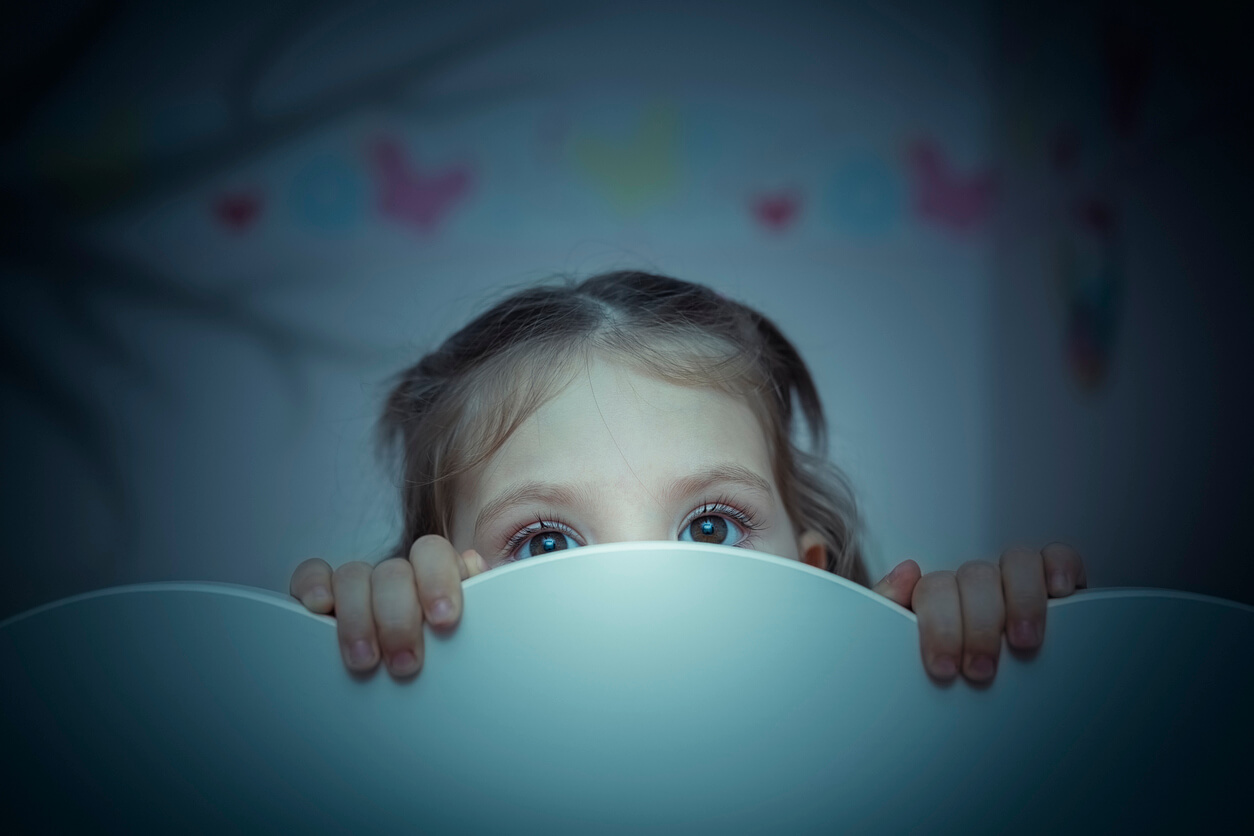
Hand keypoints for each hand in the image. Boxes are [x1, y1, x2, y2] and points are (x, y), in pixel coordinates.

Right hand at [289, 535, 487, 677]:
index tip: (444, 620)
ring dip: (358, 618)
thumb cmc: (448, 664)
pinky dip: (313, 585)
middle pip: (392, 572)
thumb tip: (477, 570)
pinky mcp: (322, 598)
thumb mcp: (468, 642)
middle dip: (398, 619)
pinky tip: (319, 607)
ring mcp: (359, 585)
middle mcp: (398, 576)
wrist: (410, 699)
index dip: (438, 581)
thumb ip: (480, 610)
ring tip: (365, 661)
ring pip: (353, 575)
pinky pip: (312, 575)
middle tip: (406, 663)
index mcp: (436, 576)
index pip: (434, 554)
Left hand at [870, 543, 1087, 683]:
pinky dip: (1060, 567)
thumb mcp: (906, 662)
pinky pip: (1059, 557)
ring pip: (1017, 563)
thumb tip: (906, 573)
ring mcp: (1016, 584)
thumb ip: (889, 615)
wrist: (983, 726)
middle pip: (976, 576)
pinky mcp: (1056, 587)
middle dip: (979, 625)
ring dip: (1022, 601)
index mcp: (939, 601)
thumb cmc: (943, 683)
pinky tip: (1059, 592)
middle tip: (981, 670)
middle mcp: (976, 588)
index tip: (944, 667)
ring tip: (1023, 643)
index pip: (935, 588)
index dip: (939, 625)